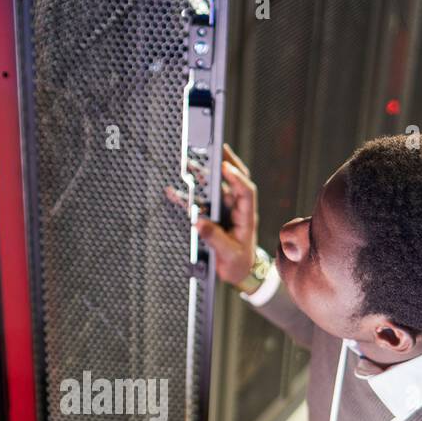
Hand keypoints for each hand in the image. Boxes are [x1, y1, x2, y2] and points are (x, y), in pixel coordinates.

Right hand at [167, 144, 258, 286]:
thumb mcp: (228, 253)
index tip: (225, 167)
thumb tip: (199, 222)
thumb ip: (215, 237)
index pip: (245, 191)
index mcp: (246, 216)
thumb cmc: (238, 262)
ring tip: (190, 163)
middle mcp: (237, 209)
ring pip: (216, 187)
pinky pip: (201, 202)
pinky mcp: (214, 216)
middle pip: (234, 180)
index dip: (236, 178)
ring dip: (204, 175)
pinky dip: (189, 195)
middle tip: (215, 148)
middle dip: (225, 162)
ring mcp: (226, 211)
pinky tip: (175, 191)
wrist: (238, 272)